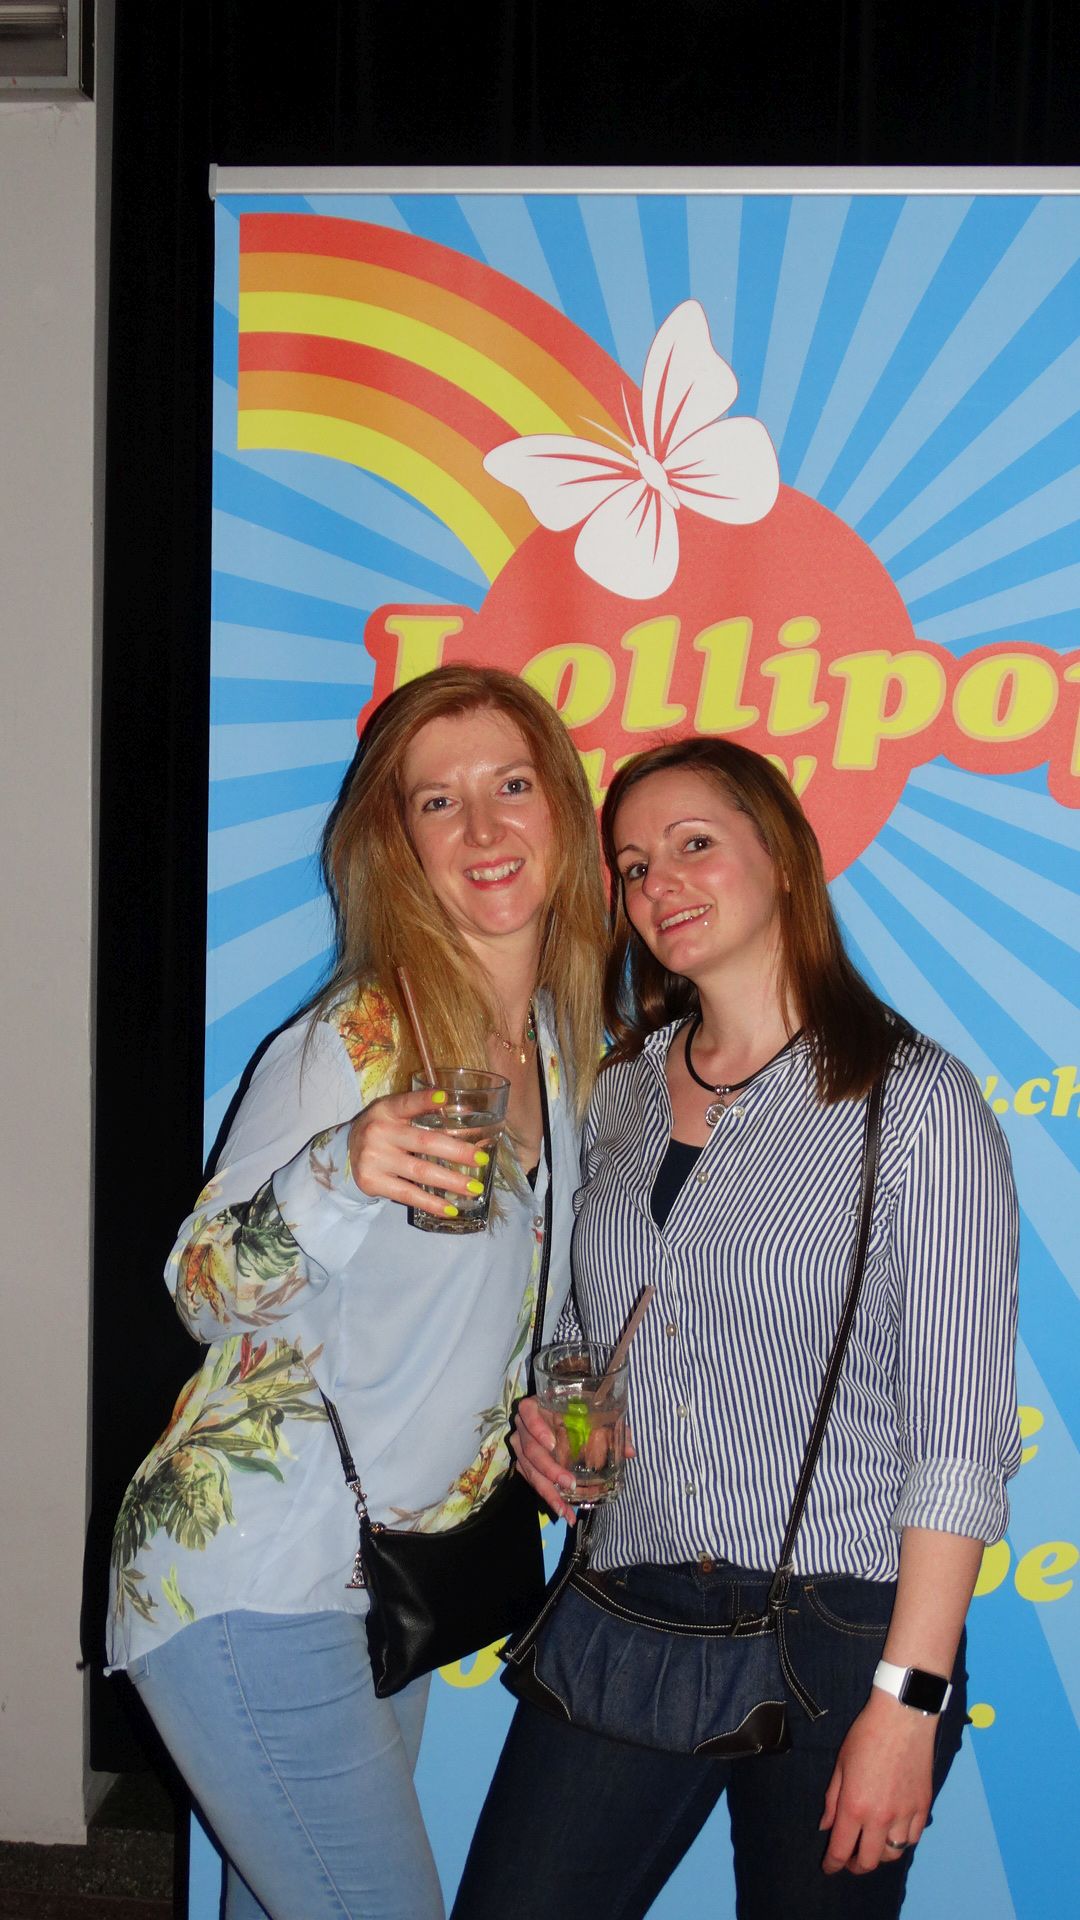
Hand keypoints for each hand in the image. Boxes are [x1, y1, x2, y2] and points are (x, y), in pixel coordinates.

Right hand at [347, 1088, 489, 1218]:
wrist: (346, 1153)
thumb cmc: (382, 1132)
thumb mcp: (394, 1115)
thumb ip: (421, 1113)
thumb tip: (468, 1115)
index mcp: (386, 1110)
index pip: (406, 1103)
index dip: (424, 1100)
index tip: (444, 1098)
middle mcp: (378, 1132)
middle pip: (424, 1142)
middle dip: (457, 1151)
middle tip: (482, 1159)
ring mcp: (374, 1158)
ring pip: (420, 1171)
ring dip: (451, 1181)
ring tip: (474, 1188)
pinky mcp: (372, 1182)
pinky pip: (407, 1194)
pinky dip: (431, 1203)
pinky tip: (449, 1208)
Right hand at [510, 1397, 635, 1526]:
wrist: (563, 1418)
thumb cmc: (579, 1413)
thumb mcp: (595, 1416)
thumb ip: (614, 1429)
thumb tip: (630, 1452)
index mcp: (537, 1407)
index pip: (527, 1412)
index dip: (536, 1428)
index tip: (551, 1444)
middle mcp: (524, 1427)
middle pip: (529, 1449)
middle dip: (549, 1469)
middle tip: (569, 1483)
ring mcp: (522, 1447)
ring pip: (528, 1470)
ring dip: (548, 1491)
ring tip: (565, 1508)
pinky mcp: (524, 1464)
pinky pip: (532, 1482)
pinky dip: (548, 1498)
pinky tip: (564, 1511)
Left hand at [820, 1689, 936, 1874]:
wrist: (903, 1718)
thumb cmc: (866, 1735)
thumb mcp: (840, 1765)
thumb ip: (832, 1800)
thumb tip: (827, 1825)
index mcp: (855, 1807)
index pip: (841, 1850)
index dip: (833, 1864)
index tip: (829, 1868)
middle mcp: (881, 1818)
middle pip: (869, 1861)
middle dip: (855, 1866)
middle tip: (849, 1860)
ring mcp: (905, 1815)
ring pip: (893, 1855)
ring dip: (880, 1855)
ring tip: (872, 1845)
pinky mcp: (923, 1808)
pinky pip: (913, 1839)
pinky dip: (901, 1841)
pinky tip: (894, 1832)